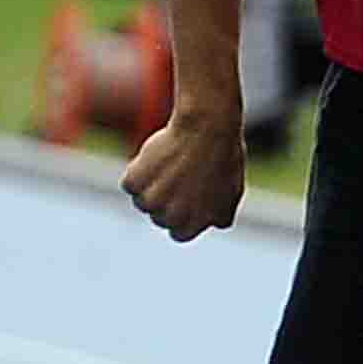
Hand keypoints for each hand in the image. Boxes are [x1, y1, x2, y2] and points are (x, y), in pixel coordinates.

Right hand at [120, 103, 247, 241]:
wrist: (206, 129)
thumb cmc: (223, 158)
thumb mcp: (232, 191)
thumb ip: (222, 213)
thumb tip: (218, 224)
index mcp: (194, 225)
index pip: (179, 233)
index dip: (184, 215)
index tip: (189, 197)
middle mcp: (170, 218)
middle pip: (159, 217)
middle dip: (169, 200)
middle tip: (182, 176)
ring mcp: (150, 202)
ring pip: (142, 201)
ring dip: (152, 186)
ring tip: (172, 166)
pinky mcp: (133, 183)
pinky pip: (130, 183)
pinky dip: (139, 171)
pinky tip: (157, 158)